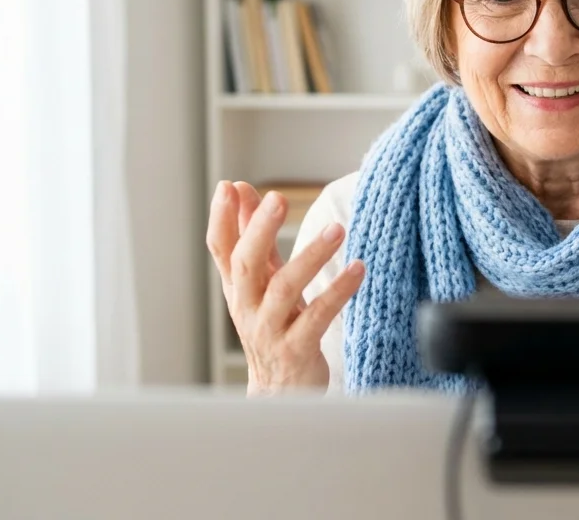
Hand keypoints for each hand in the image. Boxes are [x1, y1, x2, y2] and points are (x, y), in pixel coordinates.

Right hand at [205, 180, 364, 395]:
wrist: (279, 391)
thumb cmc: (271, 326)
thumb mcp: (259, 281)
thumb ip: (252, 236)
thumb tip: (241, 190)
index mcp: (238, 287)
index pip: (221, 249)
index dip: (221, 219)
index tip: (228, 187)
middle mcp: (247, 307)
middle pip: (246, 264)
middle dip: (259, 229)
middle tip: (278, 198)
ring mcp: (270, 330)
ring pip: (284, 289)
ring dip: (310, 256)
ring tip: (337, 229)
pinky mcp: (296, 350)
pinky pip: (316, 317)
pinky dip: (338, 291)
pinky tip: (357, 269)